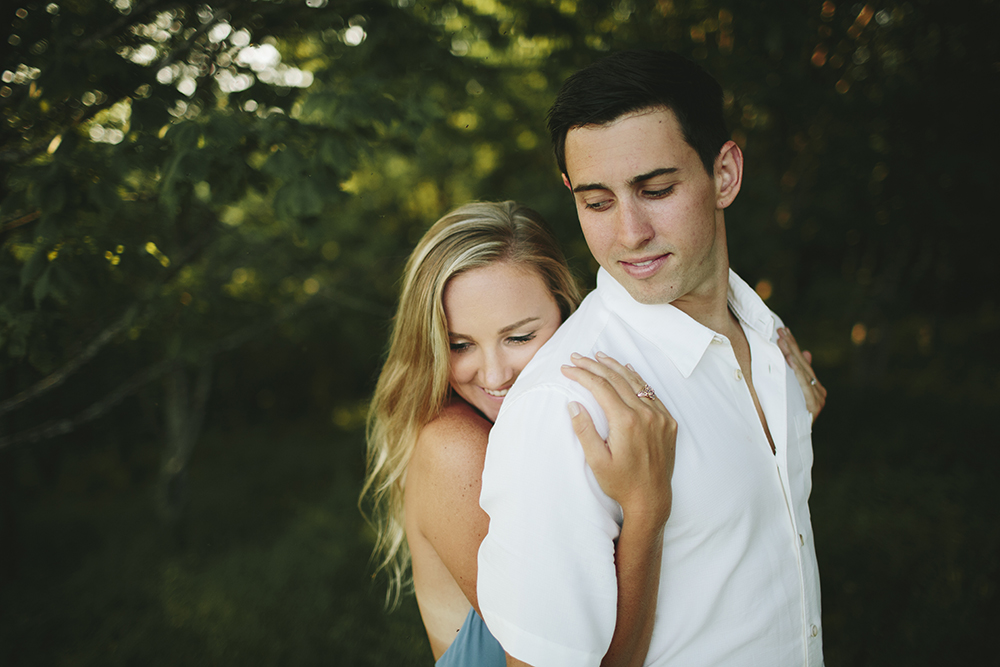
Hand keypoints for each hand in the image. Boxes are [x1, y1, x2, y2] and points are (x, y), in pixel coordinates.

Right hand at [560, 352, 675, 527]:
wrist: (651, 499)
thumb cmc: (621, 483)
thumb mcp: (596, 461)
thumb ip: (584, 430)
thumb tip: (573, 404)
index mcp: (626, 421)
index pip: (600, 387)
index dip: (581, 374)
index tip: (567, 368)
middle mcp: (646, 414)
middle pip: (616, 379)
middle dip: (594, 365)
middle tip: (577, 357)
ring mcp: (660, 416)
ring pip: (635, 382)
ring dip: (615, 367)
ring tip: (599, 356)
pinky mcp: (668, 421)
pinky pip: (651, 393)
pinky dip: (636, 380)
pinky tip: (627, 371)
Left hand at [777, 327, 826, 421]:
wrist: (785, 444)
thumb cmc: (785, 419)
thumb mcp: (790, 394)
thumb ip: (798, 375)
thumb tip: (805, 352)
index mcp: (814, 388)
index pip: (802, 362)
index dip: (793, 345)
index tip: (785, 330)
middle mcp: (819, 393)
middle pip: (803, 364)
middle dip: (791, 346)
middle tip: (781, 330)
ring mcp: (818, 400)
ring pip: (804, 372)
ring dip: (792, 354)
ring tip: (783, 340)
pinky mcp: (814, 406)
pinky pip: (804, 384)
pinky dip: (798, 371)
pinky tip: (791, 359)